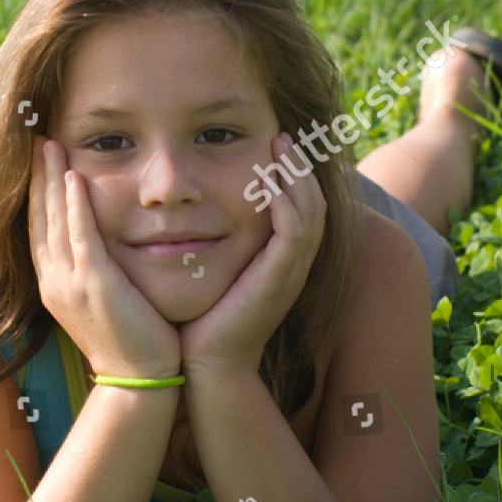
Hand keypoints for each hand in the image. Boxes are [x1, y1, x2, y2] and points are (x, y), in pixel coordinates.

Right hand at [28, 137, 181, 379]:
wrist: (139, 379)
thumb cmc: (132, 340)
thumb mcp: (104, 301)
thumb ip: (98, 270)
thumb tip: (103, 245)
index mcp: (54, 284)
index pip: (39, 228)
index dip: (37, 192)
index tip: (39, 161)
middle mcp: (53, 281)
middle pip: (38, 217)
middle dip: (37, 177)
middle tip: (38, 139)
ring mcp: (69, 284)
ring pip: (53, 221)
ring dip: (51, 180)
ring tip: (50, 145)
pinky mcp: (93, 286)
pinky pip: (80, 237)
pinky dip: (75, 206)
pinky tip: (74, 178)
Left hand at [179, 134, 325, 379]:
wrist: (206, 365)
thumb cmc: (201, 321)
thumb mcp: (211, 271)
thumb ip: (212, 242)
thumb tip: (188, 214)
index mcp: (280, 262)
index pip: (301, 207)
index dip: (293, 175)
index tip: (272, 145)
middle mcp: (292, 265)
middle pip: (314, 202)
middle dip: (300, 166)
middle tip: (282, 135)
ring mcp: (290, 273)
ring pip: (310, 211)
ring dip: (296, 176)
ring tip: (279, 146)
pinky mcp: (279, 281)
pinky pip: (294, 232)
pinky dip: (286, 203)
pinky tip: (270, 181)